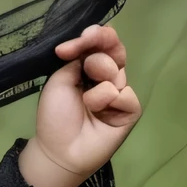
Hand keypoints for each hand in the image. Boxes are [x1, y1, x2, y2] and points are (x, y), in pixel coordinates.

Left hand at [20, 23, 143, 186]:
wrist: (60, 149)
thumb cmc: (55, 116)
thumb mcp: (58, 81)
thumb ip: (76, 60)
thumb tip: (89, 45)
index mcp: (88, 68)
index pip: (101, 43)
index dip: (96, 36)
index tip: (85, 37)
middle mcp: (107, 77)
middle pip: (115, 51)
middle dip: (98, 56)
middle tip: (86, 69)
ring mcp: (121, 93)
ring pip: (118, 72)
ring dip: (99, 83)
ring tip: (86, 102)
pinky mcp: (131, 110)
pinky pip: (125, 95)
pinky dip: (108, 101)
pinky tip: (98, 114)